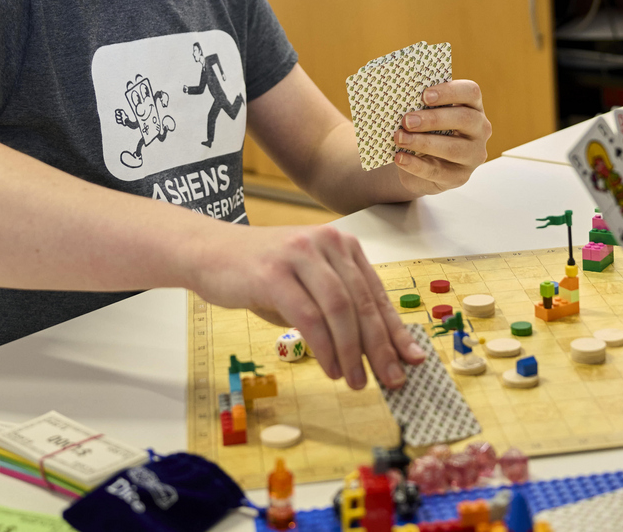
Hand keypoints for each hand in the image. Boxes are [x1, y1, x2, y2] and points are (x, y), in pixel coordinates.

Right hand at [185, 221, 426, 389]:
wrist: (210, 253)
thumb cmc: (263, 275)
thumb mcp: (309, 286)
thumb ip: (339, 309)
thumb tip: (375, 351)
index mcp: (342, 245)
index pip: (376, 294)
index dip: (396, 330)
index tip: (412, 360)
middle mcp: (326, 243)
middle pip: (363, 302)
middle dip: (380, 346)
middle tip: (391, 379)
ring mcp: (300, 254)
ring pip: (340, 309)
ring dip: (352, 351)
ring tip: (356, 380)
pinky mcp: (274, 272)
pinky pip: (309, 316)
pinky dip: (324, 347)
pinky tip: (330, 368)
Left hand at [392, 79, 491, 194]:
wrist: (420, 165)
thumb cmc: (425, 130)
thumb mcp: (426, 116)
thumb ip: (421, 107)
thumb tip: (402, 100)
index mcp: (473, 106)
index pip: (471, 92)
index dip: (449, 92)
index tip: (424, 96)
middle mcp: (480, 129)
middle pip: (464, 119)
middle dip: (433, 119)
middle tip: (407, 120)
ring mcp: (473, 155)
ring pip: (453, 148)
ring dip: (423, 143)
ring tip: (400, 138)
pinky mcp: (460, 177)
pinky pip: (438, 171)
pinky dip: (416, 164)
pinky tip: (400, 158)